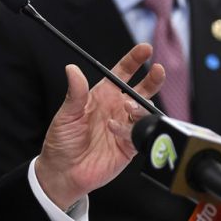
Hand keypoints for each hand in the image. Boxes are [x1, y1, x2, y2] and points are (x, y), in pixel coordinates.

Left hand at [35, 42, 164, 209]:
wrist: (63, 172)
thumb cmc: (61, 141)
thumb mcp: (66, 114)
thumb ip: (75, 93)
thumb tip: (72, 68)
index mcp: (101, 96)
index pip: (121, 74)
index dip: (134, 60)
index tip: (145, 49)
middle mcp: (115, 109)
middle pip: (141, 90)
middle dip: (152, 79)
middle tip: (158, 70)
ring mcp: (124, 127)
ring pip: (143, 111)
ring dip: (139, 107)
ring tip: (127, 107)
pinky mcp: (129, 146)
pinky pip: (139, 134)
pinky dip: (130, 130)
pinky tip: (115, 130)